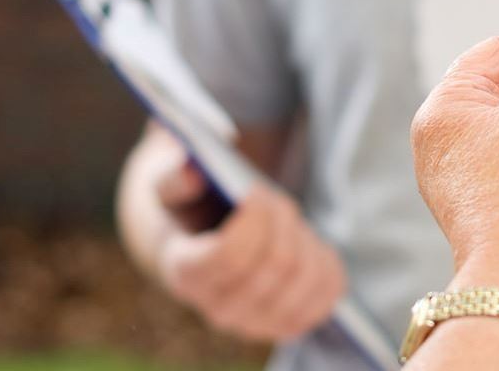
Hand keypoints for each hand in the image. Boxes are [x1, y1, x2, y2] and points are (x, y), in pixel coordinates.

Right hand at [146, 147, 346, 341]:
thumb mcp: (171, 184)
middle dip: (282, 219)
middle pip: (275, 262)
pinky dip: (325, 261)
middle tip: (273, 196)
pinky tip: (307, 243)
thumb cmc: (191, 208)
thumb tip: (194, 174)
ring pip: (304, 277)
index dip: (254, 218)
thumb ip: (173, 175)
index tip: (255, 190)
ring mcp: (256, 324)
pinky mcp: (289, 324)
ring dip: (303, 237)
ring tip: (288, 220)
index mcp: (186, 274)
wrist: (204, 244)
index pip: (229, 256)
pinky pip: (327, 291)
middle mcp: (219, 310)